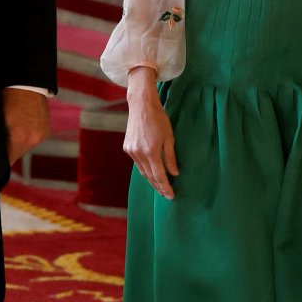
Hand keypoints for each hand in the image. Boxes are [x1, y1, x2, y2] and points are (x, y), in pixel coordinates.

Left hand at [3, 89, 51, 164]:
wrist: (28, 84)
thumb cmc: (8, 98)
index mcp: (19, 138)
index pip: (8, 161)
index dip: (0, 161)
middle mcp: (33, 139)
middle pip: (17, 154)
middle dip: (9, 149)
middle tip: (3, 137)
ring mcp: (41, 135)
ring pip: (26, 146)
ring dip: (20, 141)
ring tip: (14, 127)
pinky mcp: (46, 131)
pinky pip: (34, 139)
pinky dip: (28, 135)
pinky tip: (24, 124)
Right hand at [124, 66, 178, 199]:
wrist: (141, 105)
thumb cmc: (159, 119)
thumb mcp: (169, 138)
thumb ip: (171, 157)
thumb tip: (174, 173)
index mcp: (151, 152)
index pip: (159, 176)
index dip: (165, 187)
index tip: (171, 196)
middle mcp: (139, 154)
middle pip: (149, 177)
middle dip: (158, 187)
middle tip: (166, 195)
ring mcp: (131, 151)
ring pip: (142, 171)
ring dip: (151, 180)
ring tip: (160, 187)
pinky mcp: (127, 147)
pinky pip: (137, 163)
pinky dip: (144, 169)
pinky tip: (150, 172)